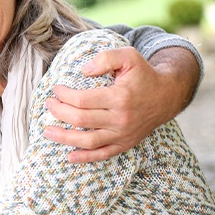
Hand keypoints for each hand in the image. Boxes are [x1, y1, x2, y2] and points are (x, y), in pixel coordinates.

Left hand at [43, 47, 198, 163]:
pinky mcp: (125, 144)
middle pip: (81, 119)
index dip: (64, 95)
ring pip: (88, 141)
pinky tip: (69, 156)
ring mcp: (123, 134)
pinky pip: (103, 155)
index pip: (82, 100)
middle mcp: (121, 119)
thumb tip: (83, 71)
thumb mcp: (128, 57)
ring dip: (64, 137)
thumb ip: (105, 58)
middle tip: (49, 104)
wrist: (167, 95)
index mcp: (119, 97)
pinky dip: (85, 158)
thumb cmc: (143, 74)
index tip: (56, 89)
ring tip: (47, 131)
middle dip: (59, 112)